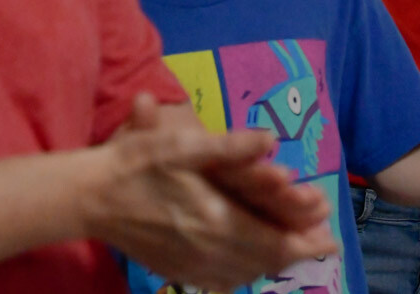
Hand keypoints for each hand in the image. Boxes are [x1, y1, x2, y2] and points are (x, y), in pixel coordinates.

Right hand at [87, 93, 336, 290]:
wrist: (87, 198)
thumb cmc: (135, 165)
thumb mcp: (181, 145)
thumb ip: (230, 146)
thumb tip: (271, 140)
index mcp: (216, 221)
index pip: (274, 242)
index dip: (307, 243)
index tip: (332, 240)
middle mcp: (208, 252)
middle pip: (265, 261)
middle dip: (297, 253)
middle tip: (322, 244)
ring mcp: (190, 267)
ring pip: (245, 275)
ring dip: (272, 264)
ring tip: (293, 252)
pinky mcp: (175, 270)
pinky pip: (221, 282)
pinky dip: (243, 274)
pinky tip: (247, 264)